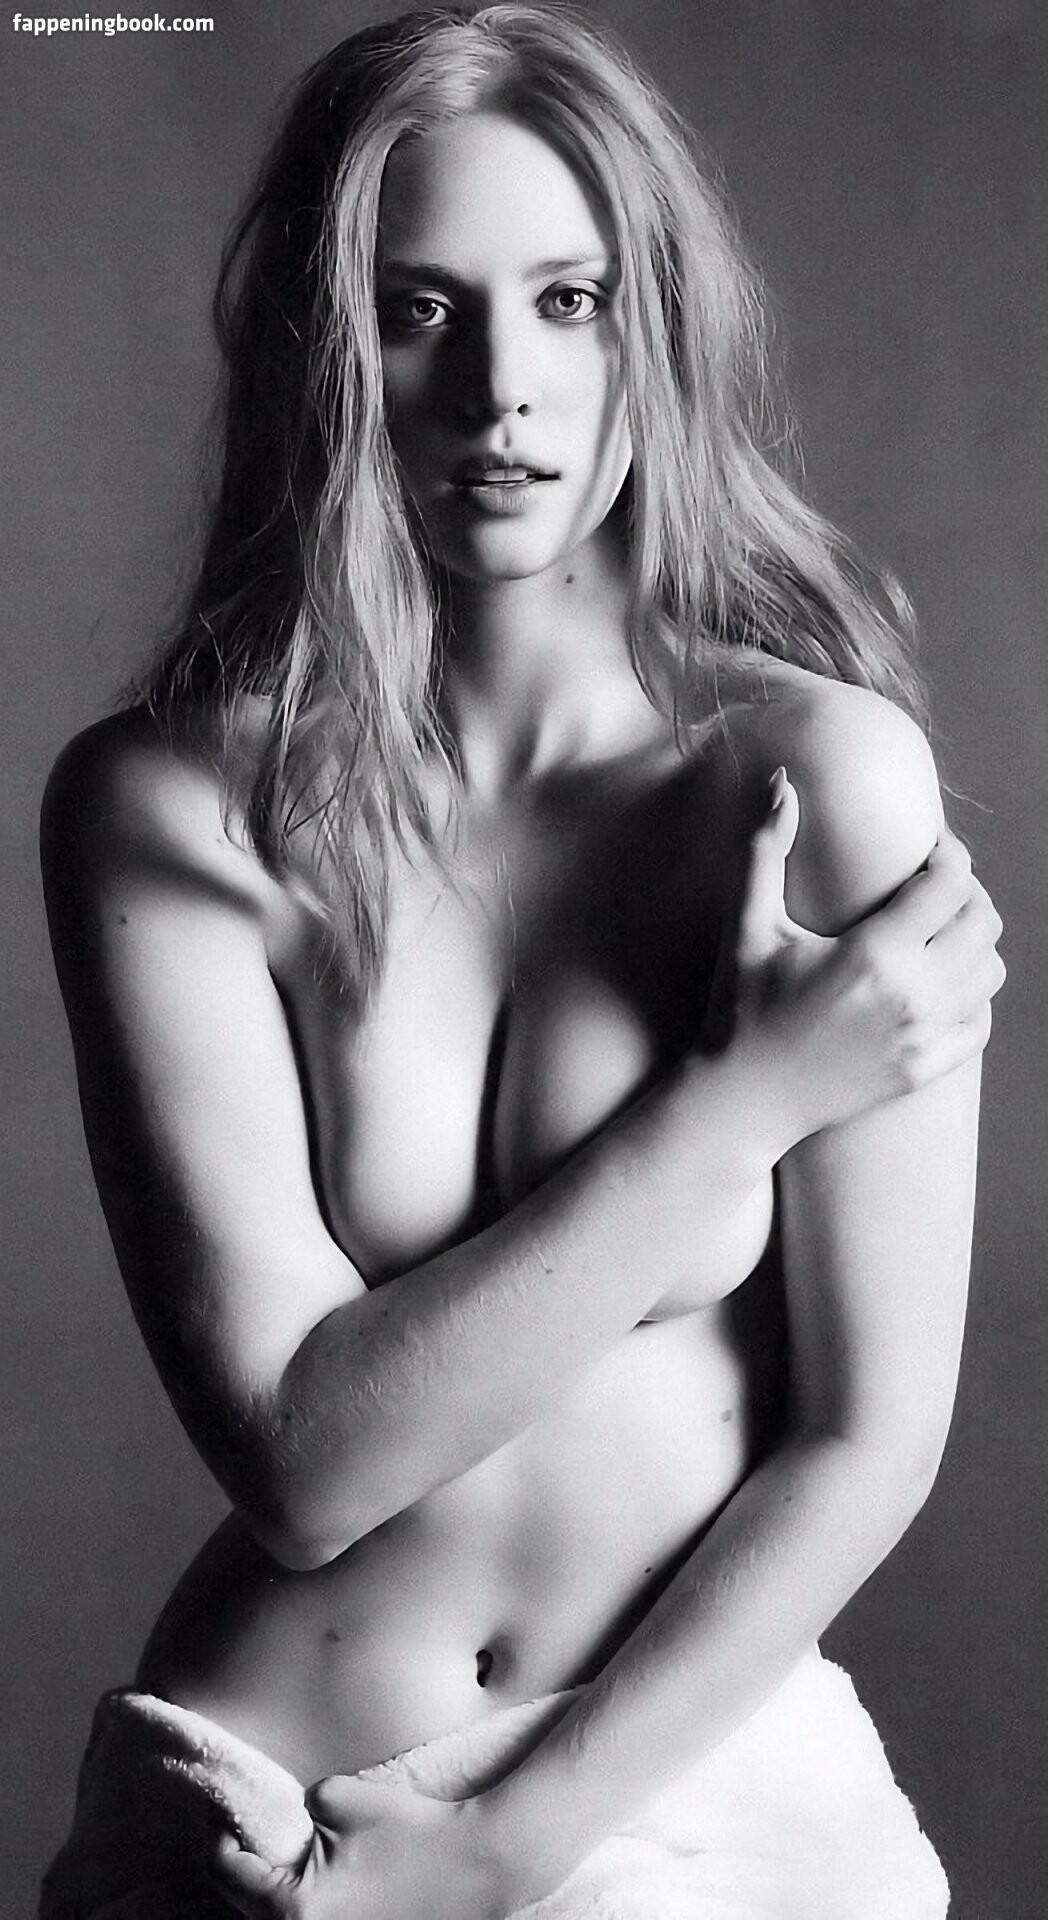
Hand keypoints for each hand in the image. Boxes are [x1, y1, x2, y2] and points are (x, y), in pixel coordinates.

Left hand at [212, 1775, 503, 1919]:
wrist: (479, 1864)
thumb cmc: (414, 1833)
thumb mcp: (342, 1798)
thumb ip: (298, 1806)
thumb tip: (287, 1818)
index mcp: (293, 1911)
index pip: (226, 1873)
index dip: (220, 1834)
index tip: (223, 1813)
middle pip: (248, 1906)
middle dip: (247, 1867)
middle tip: (253, 1830)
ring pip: (278, 1919)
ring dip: (276, 1891)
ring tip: (291, 1856)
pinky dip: (308, 1905)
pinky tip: (325, 1880)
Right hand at [724, 768, 1004, 1140]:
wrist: (740, 1101)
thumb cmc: (738, 1009)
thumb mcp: (746, 925)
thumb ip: (763, 848)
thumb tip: (783, 781)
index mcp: (874, 954)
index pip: (951, 883)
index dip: (947, 853)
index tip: (926, 847)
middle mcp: (912, 996)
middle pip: (982, 921)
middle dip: (965, 892)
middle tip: (932, 884)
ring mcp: (923, 1038)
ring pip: (991, 970)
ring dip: (973, 941)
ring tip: (937, 929)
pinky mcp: (923, 1069)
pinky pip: (982, 1023)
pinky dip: (973, 996)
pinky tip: (940, 983)